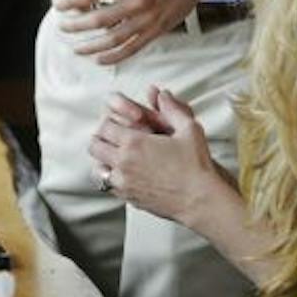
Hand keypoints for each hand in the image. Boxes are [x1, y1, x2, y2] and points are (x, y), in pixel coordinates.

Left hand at [54, 0, 219, 64]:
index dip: (69, 1)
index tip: (58, 5)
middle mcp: (137, 1)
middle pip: (97, 20)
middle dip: (74, 25)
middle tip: (62, 26)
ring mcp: (148, 19)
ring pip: (113, 40)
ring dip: (90, 47)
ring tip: (75, 47)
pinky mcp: (157, 30)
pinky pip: (133, 48)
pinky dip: (114, 57)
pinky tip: (99, 59)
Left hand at [88, 88, 232, 226]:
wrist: (201, 200)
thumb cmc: (197, 166)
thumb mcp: (189, 129)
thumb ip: (172, 108)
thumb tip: (162, 95)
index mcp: (134, 142)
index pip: (104, 126)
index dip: (111, 122)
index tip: (121, 124)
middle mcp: (123, 163)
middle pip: (95, 146)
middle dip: (103, 139)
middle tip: (115, 139)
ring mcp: (124, 183)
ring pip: (97, 168)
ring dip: (104, 160)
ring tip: (118, 157)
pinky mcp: (128, 198)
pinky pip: (108, 186)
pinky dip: (113, 179)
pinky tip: (127, 174)